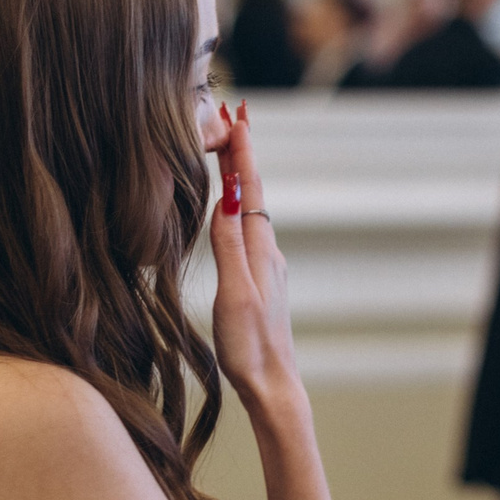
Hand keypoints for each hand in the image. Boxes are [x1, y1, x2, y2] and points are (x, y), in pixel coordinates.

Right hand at [207, 104, 300, 421]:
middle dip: (243, 152)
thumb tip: (227, 200)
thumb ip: (229, 248)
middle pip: (253, 191)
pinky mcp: (260, 280)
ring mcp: (265, 266)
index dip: (244, 152)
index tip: (238, 115)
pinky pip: (248, 229)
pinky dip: (239, 204)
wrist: (272, 385)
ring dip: (241, 175)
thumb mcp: (234, 295)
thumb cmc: (249, 346)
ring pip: (251, 208)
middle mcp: (267, 252)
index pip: (251, 190)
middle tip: (235, 114)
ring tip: (231, 147)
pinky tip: (232, 205)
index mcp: (260, 251)